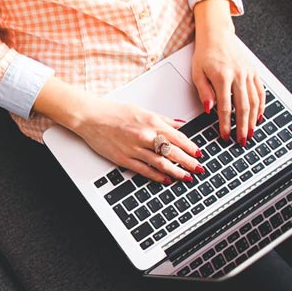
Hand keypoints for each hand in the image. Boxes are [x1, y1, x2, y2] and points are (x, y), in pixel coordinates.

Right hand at [70, 99, 203, 182]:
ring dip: (177, 172)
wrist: (91, 117)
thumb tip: (179, 125)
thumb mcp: (142, 110)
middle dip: (189, 162)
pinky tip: (166, 179)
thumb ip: (163, 119)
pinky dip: (158, 176)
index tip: (199, 154)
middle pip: (173, 152)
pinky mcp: (124, 159)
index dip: (191, 148)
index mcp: (152, 122)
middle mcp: (145, 136)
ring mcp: (135, 149)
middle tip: (199, 169)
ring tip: (187, 177)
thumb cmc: (113, 112)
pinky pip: (145, 170)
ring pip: (162, 163)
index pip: (178, 138)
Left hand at [192, 0, 265, 145]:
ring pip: (255, 101)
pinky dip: (261, 105)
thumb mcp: (197, 73)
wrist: (217, 34)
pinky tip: (259, 116)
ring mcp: (248, 73)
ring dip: (254, 119)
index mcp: (222, 77)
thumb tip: (209, 110)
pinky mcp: (254, 71)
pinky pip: (260, 91)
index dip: (225, 124)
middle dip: (243, 127)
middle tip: (242, 140)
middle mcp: (238, 75)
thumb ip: (204, 92)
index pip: (225, 107)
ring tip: (251, 133)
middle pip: (243, 107)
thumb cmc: (205, 53)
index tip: (225, 135)